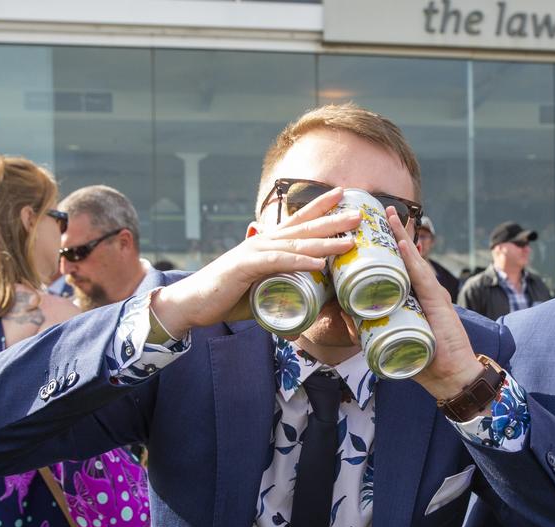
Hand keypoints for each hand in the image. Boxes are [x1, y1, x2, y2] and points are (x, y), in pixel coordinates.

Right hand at [150, 187, 359, 336]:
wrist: (193, 303)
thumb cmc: (228, 297)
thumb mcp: (263, 291)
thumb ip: (284, 291)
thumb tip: (309, 303)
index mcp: (268, 243)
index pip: (298, 220)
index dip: (320, 206)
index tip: (343, 195)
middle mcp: (263, 241)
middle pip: (304, 227)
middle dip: (334, 220)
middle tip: (360, 214)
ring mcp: (254, 252)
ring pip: (296, 243)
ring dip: (325, 241)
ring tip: (350, 240)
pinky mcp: (246, 267)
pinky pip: (278, 262)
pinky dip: (300, 261)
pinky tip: (318, 262)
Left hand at [386, 208, 483, 399]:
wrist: (453, 375)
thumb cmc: (425, 360)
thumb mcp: (394, 340)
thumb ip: (374, 327)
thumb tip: (347, 316)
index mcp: (416, 297)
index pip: (400, 266)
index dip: (388, 245)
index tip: (373, 227)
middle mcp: (425, 291)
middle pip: (406, 257)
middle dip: (393, 233)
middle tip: (378, 211)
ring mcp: (433, 294)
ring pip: (413, 260)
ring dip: (400, 236)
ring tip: (388, 215)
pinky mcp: (438, 303)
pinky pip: (422, 277)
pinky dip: (411, 260)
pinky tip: (401, 243)